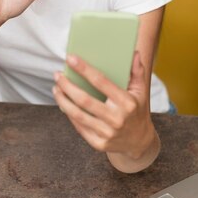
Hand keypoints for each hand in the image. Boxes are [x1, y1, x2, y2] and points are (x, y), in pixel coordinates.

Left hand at [52, 51, 159, 170]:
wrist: (139, 142)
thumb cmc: (137, 110)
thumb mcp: (141, 91)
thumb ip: (137, 71)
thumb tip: (133, 53)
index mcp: (127, 103)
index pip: (101, 82)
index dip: (84, 69)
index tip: (71, 58)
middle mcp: (117, 119)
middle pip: (84, 100)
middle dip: (67, 85)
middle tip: (57, 75)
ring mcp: (107, 133)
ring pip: (78, 115)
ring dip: (63, 100)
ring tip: (56, 88)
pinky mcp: (98, 144)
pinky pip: (79, 127)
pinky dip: (68, 114)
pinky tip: (63, 103)